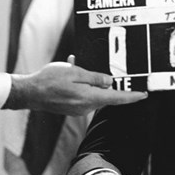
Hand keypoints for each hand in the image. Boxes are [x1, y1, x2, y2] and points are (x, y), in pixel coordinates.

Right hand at [3, 55, 146, 115]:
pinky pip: (83, 95)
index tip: (143, 94)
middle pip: (105, 96)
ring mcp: (78, 109)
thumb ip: (93, 77)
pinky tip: (70, 73)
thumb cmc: (49, 80)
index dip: (131, 96)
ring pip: (93, 94)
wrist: (30, 93)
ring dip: (90, 82)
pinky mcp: (71, 108)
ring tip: (76, 66)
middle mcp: (85, 106)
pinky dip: (81, 85)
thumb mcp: (73, 72)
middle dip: (107, 84)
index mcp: (88, 97)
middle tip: (104, 70)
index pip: (116, 98)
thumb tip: (109, 81)